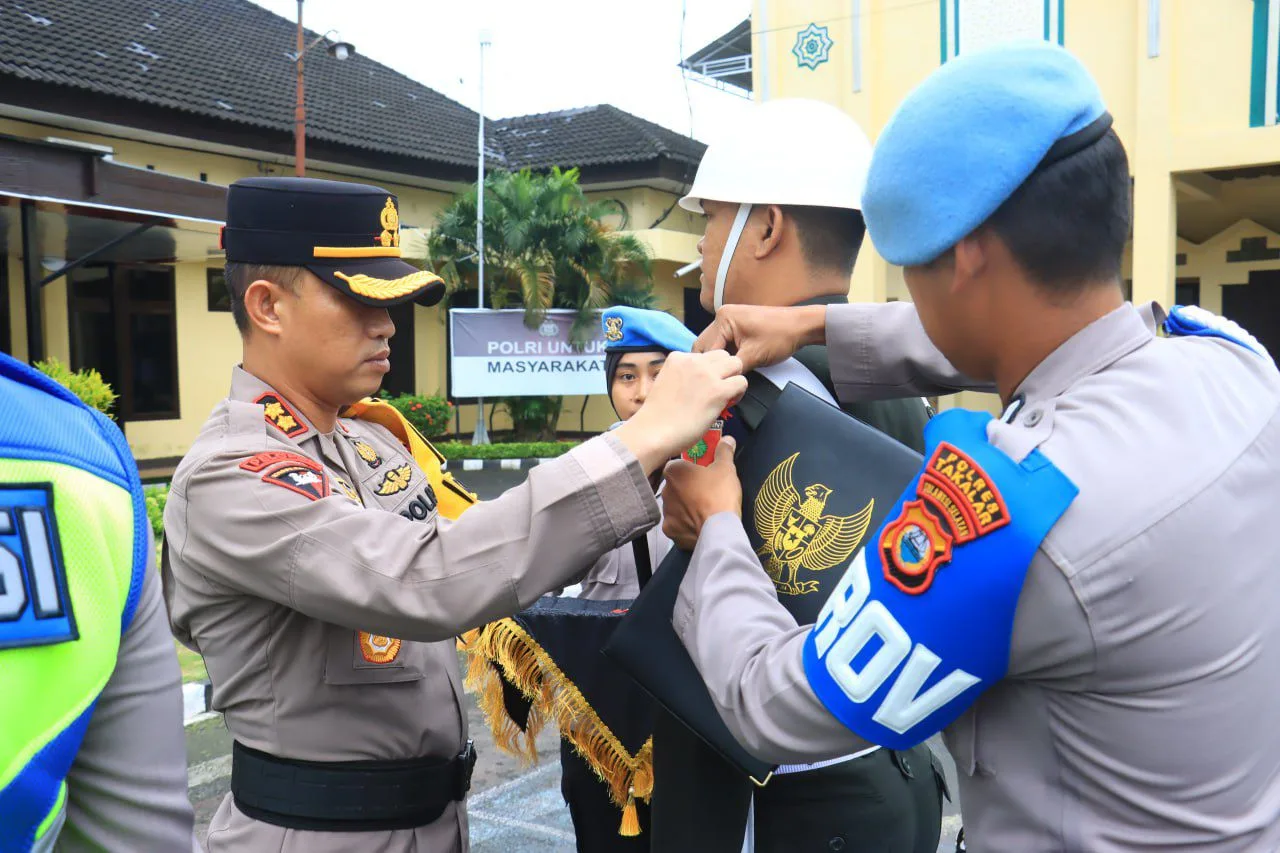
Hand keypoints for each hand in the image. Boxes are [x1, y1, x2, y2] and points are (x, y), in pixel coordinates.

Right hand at [614, 351, 746, 473]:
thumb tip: (699, 382)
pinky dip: (738, 393)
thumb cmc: (658, 416)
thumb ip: (683, 376)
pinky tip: (727, 404)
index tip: (705, 387)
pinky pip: (742, 382)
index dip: (709, 371)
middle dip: (725, 371)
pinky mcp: (718, 391)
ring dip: (734, 379)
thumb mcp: (666, 382)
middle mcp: (693, 361)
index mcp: (678, 358)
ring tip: (726, 396)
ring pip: (736, 364)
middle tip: (719, 389)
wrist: (654, 432)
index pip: (705, 355)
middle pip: (724, 355)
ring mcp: (707, 375)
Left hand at [661, 436, 741, 550]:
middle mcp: (664, 491)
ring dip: (684, 507)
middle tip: (704, 492)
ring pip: (674, 506)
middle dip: (686, 488)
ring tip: (703, 511)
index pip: (676, 465)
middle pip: (674, 486)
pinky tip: (698, 525)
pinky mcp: (670, 531)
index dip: (689, 469)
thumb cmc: (720, 493)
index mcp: (674, 472)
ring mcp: (666, 513)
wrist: (718, 529)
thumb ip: (724, 452)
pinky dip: (685, 525)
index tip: (700, 474)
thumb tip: (727, 439)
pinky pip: (676, 525)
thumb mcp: (726, 468)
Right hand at [693, 304, 827, 372]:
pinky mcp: (737, 326)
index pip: (705, 349)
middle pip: (705, 346)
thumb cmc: (781, 336)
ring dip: (719, 361)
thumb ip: (732, 370)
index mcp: (723, 319)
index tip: (711, 385)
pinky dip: (727, 356)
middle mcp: (723, 316)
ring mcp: (730, 320)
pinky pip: (725, 343)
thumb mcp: (753, 356)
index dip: (710, 369)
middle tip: (717, 382)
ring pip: (715, 346)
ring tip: (725, 376)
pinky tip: (732, 368)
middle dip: (712, 365)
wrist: (801, 326)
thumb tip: (720, 384)